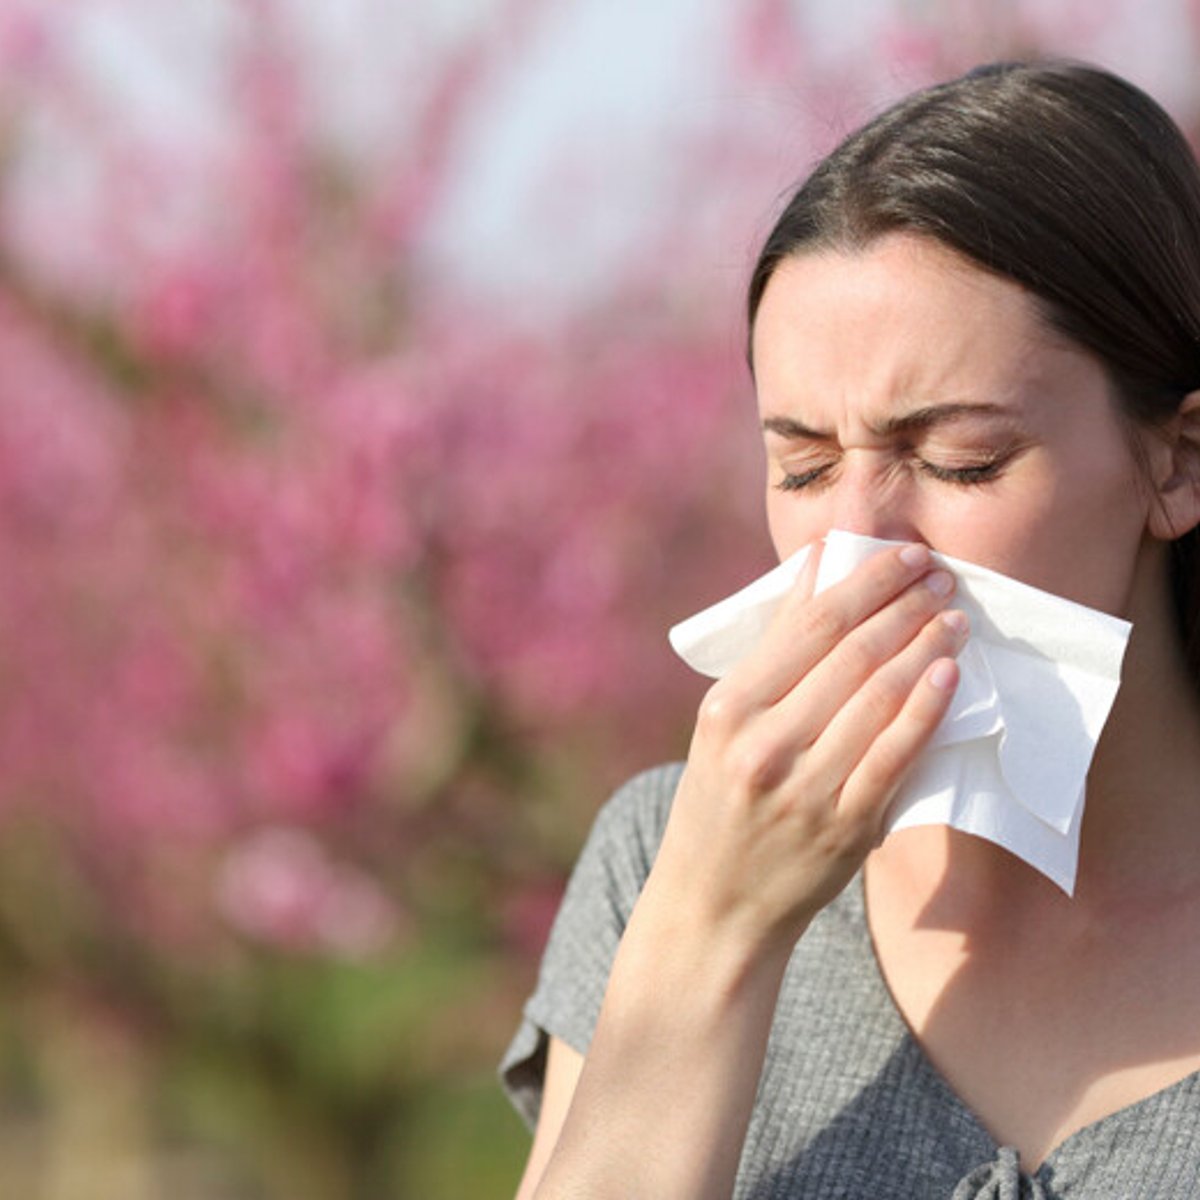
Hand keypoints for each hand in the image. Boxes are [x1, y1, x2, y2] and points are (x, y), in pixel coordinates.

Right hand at [655, 541, 966, 957]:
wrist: (714, 903)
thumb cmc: (719, 798)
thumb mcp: (724, 721)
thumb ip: (773, 647)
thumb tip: (818, 568)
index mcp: (728, 707)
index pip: (809, 624)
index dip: (868, 584)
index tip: (907, 558)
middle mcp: (762, 743)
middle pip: (850, 654)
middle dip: (905, 607)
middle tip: (942, 577)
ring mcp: (805, 787)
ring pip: (879, 699)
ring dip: (925, 649)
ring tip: (954, 619)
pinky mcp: (843, 827)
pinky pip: (896, 756)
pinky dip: (926, 710)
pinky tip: (948, 675)